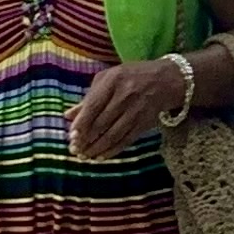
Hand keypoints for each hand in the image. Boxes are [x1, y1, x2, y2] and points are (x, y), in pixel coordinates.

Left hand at [66, 59, 187, 160]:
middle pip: (102, 122)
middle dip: (86, 139)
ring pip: (113, 134)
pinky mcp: (145, 122)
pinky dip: (112, 150)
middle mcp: (126, 95)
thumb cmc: (131, 77)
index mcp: (113, 80)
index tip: (71, 136)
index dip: (81, 123)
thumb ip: (89, 97)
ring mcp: (137, 110)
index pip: (93, 105)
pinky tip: (101, 156)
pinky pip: (126, 140)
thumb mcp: (109, 78)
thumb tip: (68, 116)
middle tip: (75, 150)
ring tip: (85, 156)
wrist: (165, 80)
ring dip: (97, 148)